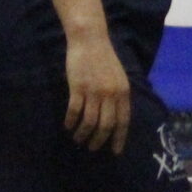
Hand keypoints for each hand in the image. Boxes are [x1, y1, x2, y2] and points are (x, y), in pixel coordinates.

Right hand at [63, 32, 131, 151]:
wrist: (90, 40)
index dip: (119, 138)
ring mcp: (94, 91)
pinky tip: (68, 126)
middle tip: (92, 148)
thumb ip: (118, 95)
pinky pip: (74, 111)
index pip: (123, 121)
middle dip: (99, 140)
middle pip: (106, 125)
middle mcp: (110, 94)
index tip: (115, 151)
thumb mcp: (118, 77)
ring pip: (89, 122)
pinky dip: (71, 121)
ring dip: (83, 134)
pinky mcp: (78, 87)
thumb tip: (116, 117)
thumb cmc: (103, 58)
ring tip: (78, 139)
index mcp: (123, 92)